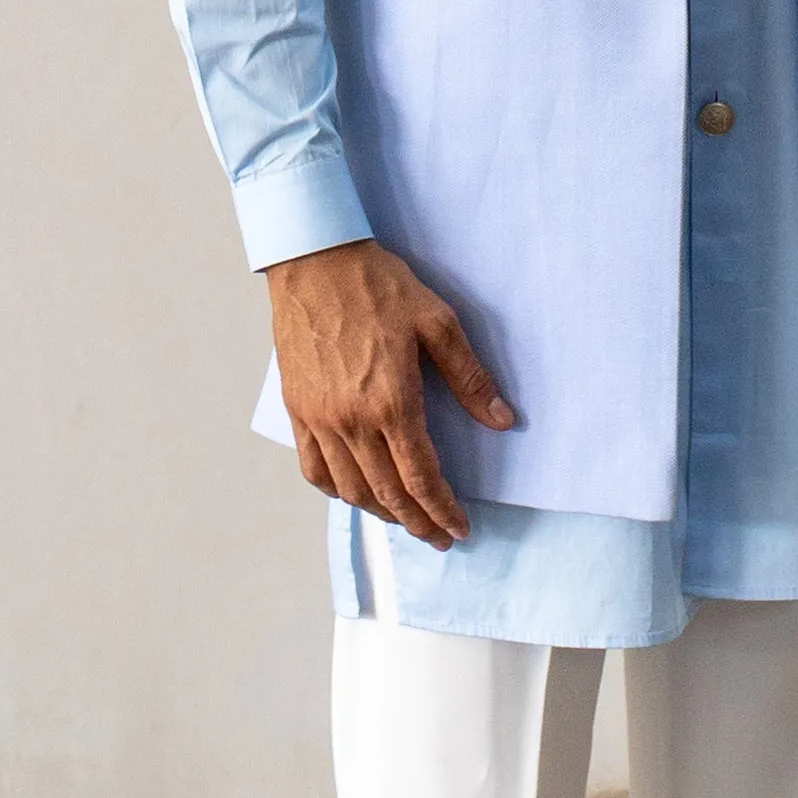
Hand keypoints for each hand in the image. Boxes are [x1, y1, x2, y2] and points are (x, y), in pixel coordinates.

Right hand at [267, 238, 517, 545]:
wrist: (314, 260)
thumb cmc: (376, 285)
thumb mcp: (437, 323)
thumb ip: (469, 378)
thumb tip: (500, 419)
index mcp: (391, 401)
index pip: (421, 478)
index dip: (442, 509)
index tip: (459, 527)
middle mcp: (352, 420)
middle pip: (388, 493)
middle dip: (417, 522)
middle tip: (438, 537)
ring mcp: (319, 418)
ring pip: (351, 488)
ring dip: (380, 513)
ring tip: (404, 520)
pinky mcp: (298, 410)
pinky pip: (314, 467)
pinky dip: (337, 491)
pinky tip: (354, 493)